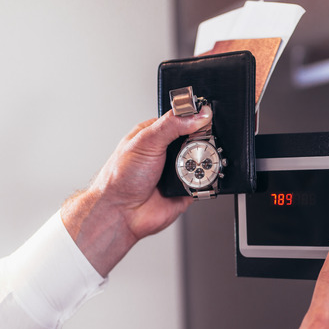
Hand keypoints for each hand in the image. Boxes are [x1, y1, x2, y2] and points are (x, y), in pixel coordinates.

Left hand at [61, 106, 212, 275]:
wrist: (121, 213)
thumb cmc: (121, 177)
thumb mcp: (146, 141)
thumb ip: (172, 125)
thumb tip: (198, 115)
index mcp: (157, 134)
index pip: (184, 119)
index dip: (197, 118)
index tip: (207, 120)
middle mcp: (168, 152)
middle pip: (198, 140)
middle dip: (203, 143)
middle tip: (198, 147)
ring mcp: (178, 171)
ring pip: (204, 161)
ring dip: (204, 163)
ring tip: (194, 166)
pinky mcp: (187, 189)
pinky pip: (205, 183)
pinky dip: (205, 181)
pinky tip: (196, 180)